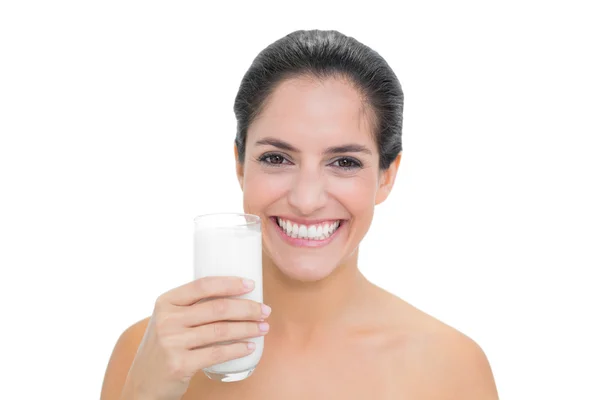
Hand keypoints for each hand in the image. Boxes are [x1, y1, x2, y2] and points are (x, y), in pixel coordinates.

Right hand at [121, 277, 270, 399]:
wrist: (143, 383)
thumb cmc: (164, 346)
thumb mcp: (169, 320)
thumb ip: (192, 307)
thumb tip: (234, 294)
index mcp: (166, 302)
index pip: (203, 285)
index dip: (230, 283)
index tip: (251, 284)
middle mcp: (167, 319)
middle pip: (217, 308)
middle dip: (247, 308)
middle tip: (265, 310)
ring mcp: (172, 342)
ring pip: (221, 330)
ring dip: (248, 328)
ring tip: (263, 327)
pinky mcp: (179, 364)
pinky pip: (217, 353)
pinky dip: (238, 349)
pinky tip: (250, 346)